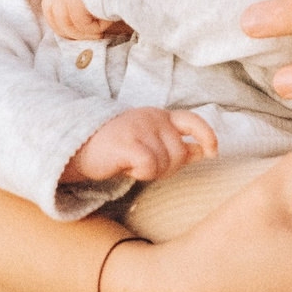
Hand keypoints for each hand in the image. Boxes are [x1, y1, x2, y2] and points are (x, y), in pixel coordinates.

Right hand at [62, 107, 219, 186]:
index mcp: (160, 116)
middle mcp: (153, 118)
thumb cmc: (116, 148)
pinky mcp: (128, 142)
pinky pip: (150, 167)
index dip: (207, 137)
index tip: (212, 152)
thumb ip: (175, 144)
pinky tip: (125, 168)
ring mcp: (140, 128)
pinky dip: (139, 174)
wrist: (78, 147)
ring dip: (150, 173)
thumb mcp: (149, 141)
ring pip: (165, 164)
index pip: (193, 122)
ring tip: (130, 164)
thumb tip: (203, 151)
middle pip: (180, 153)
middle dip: (168, 168)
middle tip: (144, 166)